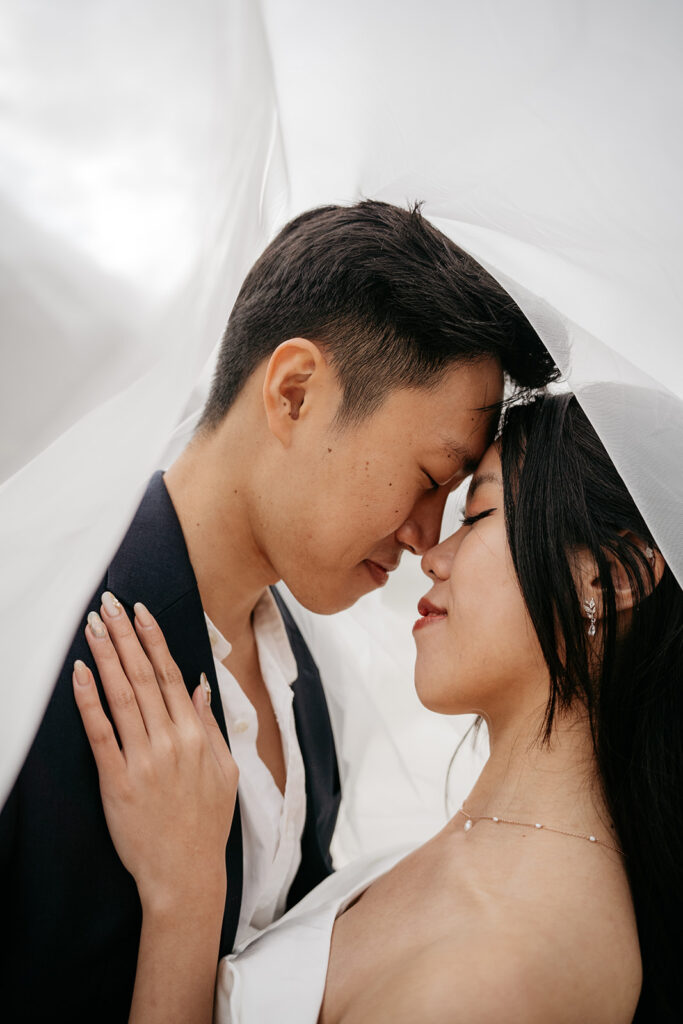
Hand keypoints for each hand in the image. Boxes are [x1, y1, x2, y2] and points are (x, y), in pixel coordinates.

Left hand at [72, 594, 237, 914]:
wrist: (185, 875)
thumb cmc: (206, 825)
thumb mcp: (225, 771)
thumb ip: (211, 726)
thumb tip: (198, 684)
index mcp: (197, 735)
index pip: (170, 674)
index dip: (153, 639)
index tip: (140, 611)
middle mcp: (171, 741)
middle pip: (143, 676)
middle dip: (125, 636)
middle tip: (109, 604)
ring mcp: (144, 760)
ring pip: (122, 696)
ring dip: (106, 656)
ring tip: (93, 627)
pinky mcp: (118, 782)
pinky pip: (101, 734)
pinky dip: (89, 701)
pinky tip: (80, 674)